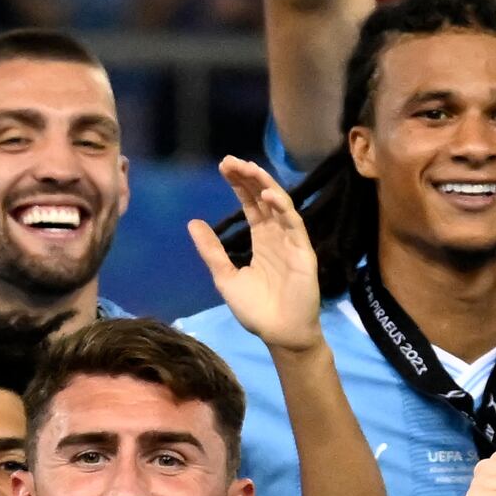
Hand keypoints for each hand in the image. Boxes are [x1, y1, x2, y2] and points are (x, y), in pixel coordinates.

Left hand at [188, 156, 321, 348]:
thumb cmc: (256, 310)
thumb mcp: (225, 277)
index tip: (224, 167)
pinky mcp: (303, 252)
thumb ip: (211, 250)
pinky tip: (268, 195)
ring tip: (248, 169)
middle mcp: (277, 236)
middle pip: (264, 199)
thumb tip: (192, 221)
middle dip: (249, 178)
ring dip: (265, 185)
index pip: (250, 205)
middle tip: (231, 161)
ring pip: (280, 205)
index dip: (239, 185)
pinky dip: (282, 208)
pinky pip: (294, 225)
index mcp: (261, 240)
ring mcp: (292, 242)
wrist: (279, 334)